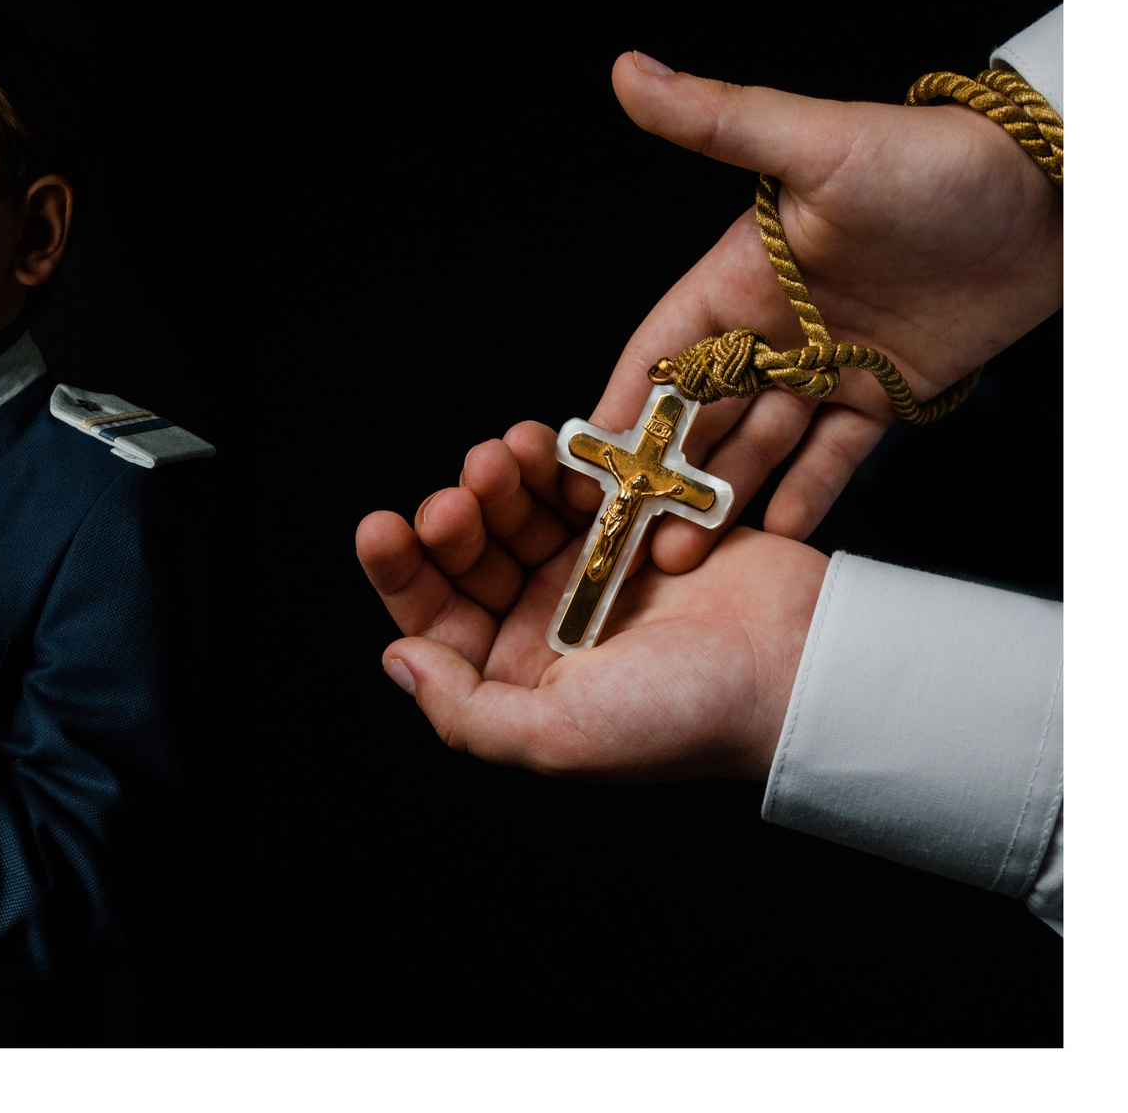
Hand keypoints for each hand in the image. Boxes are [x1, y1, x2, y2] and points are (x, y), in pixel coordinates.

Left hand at [355, 421, 829, 780]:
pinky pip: (579, 484)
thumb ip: (465, 711)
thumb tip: (397, 658)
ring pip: (517, 512)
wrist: (801, 668)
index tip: (382, 527)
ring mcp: (589, 574)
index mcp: (516, 679)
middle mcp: (544, 626)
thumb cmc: (684, 715)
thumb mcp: (559, 737)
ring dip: (501, 479)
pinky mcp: (636, 527)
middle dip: (455, 515)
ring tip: (507, 454)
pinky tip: (548, 448)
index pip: (433, 618)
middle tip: (463, 490)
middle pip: (470, 557)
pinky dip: (557, 464)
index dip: (401, 572)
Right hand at [582, 52, 1061, 573]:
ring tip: (692, 551)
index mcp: (737, 275)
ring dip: (723, 494)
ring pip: (761, 442)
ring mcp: (829, 360)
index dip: (620, 406)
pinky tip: (772, 532)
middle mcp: (774, 324)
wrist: (1052, 192)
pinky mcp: (886, 390)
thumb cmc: (932, 159)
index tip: (584, 461)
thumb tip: (627, 71)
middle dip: (664, 473)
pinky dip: (805, 491)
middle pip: (702, 413)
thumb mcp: (815, 141)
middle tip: (634, 534)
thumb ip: (717, 118)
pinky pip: (834, 453)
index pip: (659, 354)